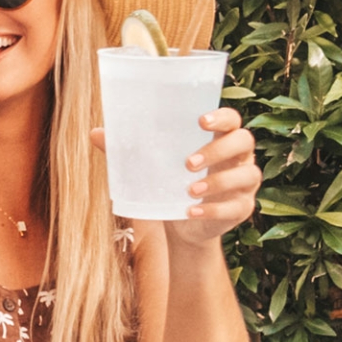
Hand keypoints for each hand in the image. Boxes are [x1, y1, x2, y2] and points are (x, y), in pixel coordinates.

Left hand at [89, 108, 259, 244]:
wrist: (181, 224)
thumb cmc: (169, 182)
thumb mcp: (150, 165)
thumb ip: (128, 149)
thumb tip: (95, 133)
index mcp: (220, 138)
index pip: (232, 119)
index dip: (222, 117)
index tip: (201, 121)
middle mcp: (239, 157)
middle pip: (244, 142)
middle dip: (218, 150)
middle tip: (187, 162)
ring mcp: (244, 184)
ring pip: (246, 175)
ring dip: (217, 181)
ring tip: (189, 189)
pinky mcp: (241, 208)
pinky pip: (235, 207)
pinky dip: (213, 209)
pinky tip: (192, 211)